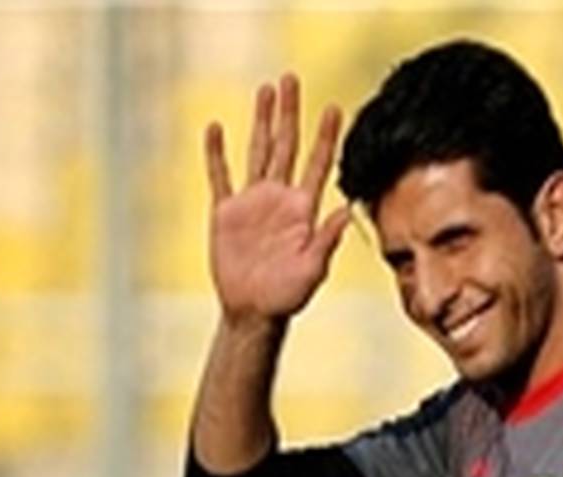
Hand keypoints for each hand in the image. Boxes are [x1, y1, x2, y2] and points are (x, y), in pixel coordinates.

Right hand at [204, 74, 350, 326]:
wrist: (252, 311)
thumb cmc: (286, 296)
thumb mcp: (312, 270)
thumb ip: (326, 240)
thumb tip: (347, 211)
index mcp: (303, 209)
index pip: (317, 164)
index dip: (326, 136)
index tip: (334, 108)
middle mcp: (279, 199)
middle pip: (286, 145)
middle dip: (289, 113)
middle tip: (291, 78)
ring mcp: (252, 203)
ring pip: (257, 152)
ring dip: (261, 121)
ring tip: (264, 90)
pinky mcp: (226, 213)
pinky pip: (220, 177)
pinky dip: (216, 154)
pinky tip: (215, 128)